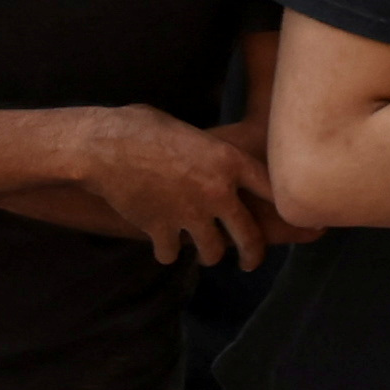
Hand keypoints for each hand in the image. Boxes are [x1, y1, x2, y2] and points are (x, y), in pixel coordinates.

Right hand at [42, 105, 286, 269]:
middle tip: (250, 262)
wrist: (103, 146)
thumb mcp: (190, 132)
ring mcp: (189, 213)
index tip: (286, 218)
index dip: (282, 207)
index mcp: (229, 161)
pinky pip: (172, 254)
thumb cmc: (142, 128)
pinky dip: (167, 251)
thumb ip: (210, 154)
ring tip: (203, 252)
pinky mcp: (161, 229)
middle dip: (253, 255)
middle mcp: (216, 191)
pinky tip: (162, 244)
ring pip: (213, 252)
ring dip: (208, 254)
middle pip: (250, 236)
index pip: (272, 191)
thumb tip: (216, 165)